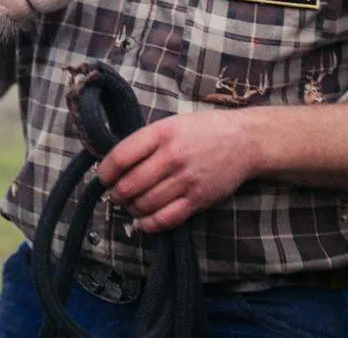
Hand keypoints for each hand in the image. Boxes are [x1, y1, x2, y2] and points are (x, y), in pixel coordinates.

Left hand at [96, 109, 262, 233]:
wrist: (244, 141)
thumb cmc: (203, 130)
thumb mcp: (171, 124)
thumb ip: (146, 141)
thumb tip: (116, 162)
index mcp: (161, 134)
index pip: (121, 157)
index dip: (105, 172)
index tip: (103, 177)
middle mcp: (172, 157)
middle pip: (130, 185)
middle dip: (116, 194)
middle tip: (115, 195)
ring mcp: (186, 180)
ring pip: (145, 204)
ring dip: (131, 209)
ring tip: (130, 206)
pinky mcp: (199, 199)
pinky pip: (166, 219)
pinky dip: (149, 225)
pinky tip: (143, 221)